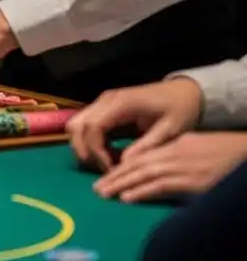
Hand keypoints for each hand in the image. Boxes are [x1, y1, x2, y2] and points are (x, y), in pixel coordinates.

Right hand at [67, 78, 204, 171]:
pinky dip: (91, 142)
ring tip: (107, 161)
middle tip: (104, 168)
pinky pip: (86, 125)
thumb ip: (147, 145)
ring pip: (76, 125)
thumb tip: (124, 164)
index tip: (111, 168)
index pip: (92, 127)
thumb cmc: (179, 109)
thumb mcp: (170, 130)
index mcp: (122, 104)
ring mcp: (102, 102)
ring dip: (84, 146)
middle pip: (76, 125)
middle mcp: (105, 100)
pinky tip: (110, 153)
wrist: (185, 92)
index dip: (96, 151)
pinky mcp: (103, 108)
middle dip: (84, 150)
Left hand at [92, 132, 246, 202]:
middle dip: (114, 176)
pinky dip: (141, 191)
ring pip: (143, 175)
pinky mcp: (190, 182)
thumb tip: (158, 171)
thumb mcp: (196, 149)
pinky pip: (160, 186)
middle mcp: (173, 154)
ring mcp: (181, 167)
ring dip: (121, 184)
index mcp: (174, 145)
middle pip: (136, 164)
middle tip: (96, 188)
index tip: (106, 176)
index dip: (122, 166)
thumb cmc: (226, 154)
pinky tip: (126, 198)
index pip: (142, 156)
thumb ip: (176, 156)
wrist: (246, 154)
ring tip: (103, 194)